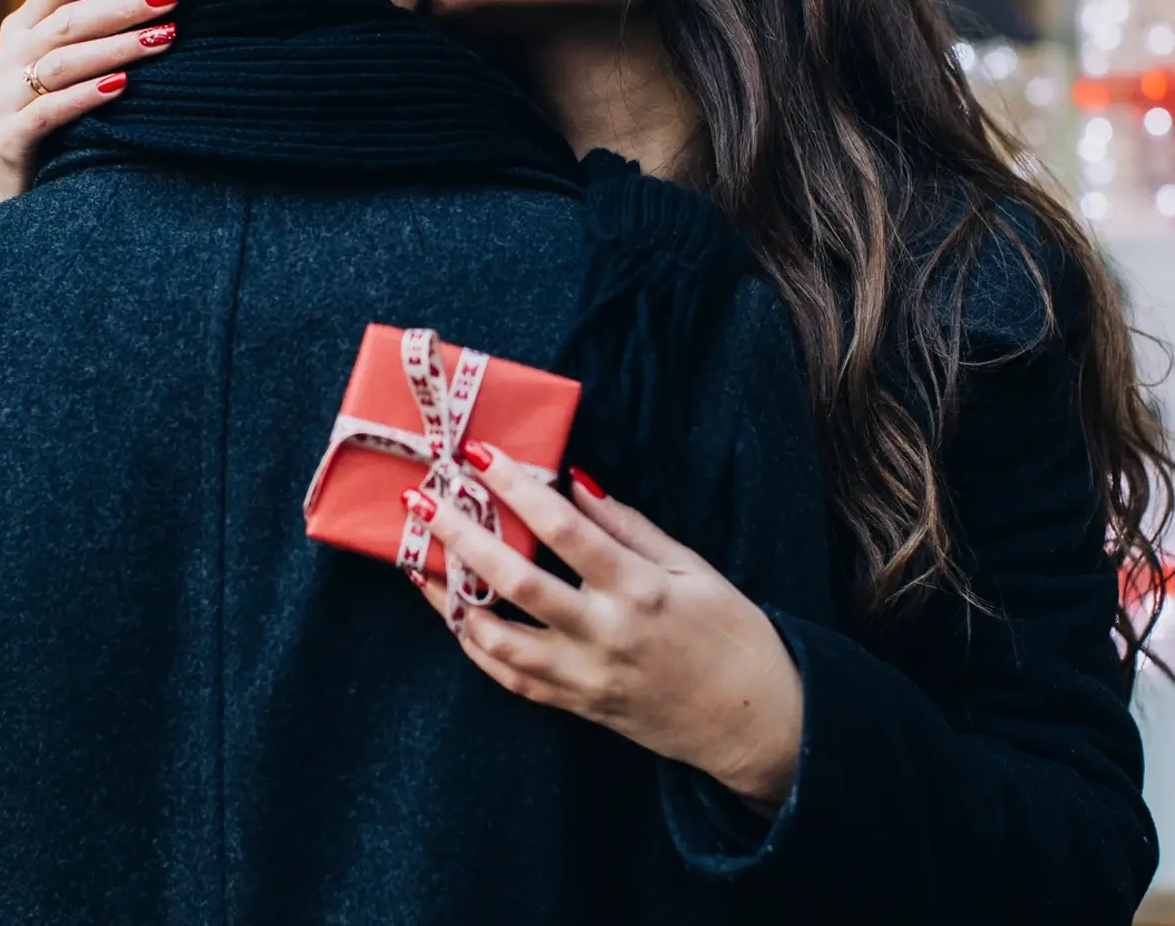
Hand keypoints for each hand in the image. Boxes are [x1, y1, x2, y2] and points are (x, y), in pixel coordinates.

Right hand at [0, 0, 179, 200]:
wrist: (36, 190)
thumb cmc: (71, 114)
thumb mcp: (79, 57)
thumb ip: (94, 4)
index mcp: (22, 29)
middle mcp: (7, 58)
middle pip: (67, 21)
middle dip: (123, 4)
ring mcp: (3, 99)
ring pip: (61, 64)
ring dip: (117, 48)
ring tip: (165, 37)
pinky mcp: (9, 141)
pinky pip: (47, 113)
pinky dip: (86, 97)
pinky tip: (123, 86)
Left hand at [406, 445, 804, 809]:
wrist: (753, 721)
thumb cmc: (731, 634)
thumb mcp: (693, 567)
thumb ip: (631, 527)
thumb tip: (578, 483)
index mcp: (640, 589)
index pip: (564, 529)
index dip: (516, 488)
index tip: (478, 455)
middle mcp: (606, 633)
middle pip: (515, 581)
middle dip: (462, 536)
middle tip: (422, 502)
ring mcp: (586, 676)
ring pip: (498, 639)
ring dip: (451, 599)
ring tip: (421, 563)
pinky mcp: (577, 705)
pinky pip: (511, 678)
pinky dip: (476, 648)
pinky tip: (455, 617)